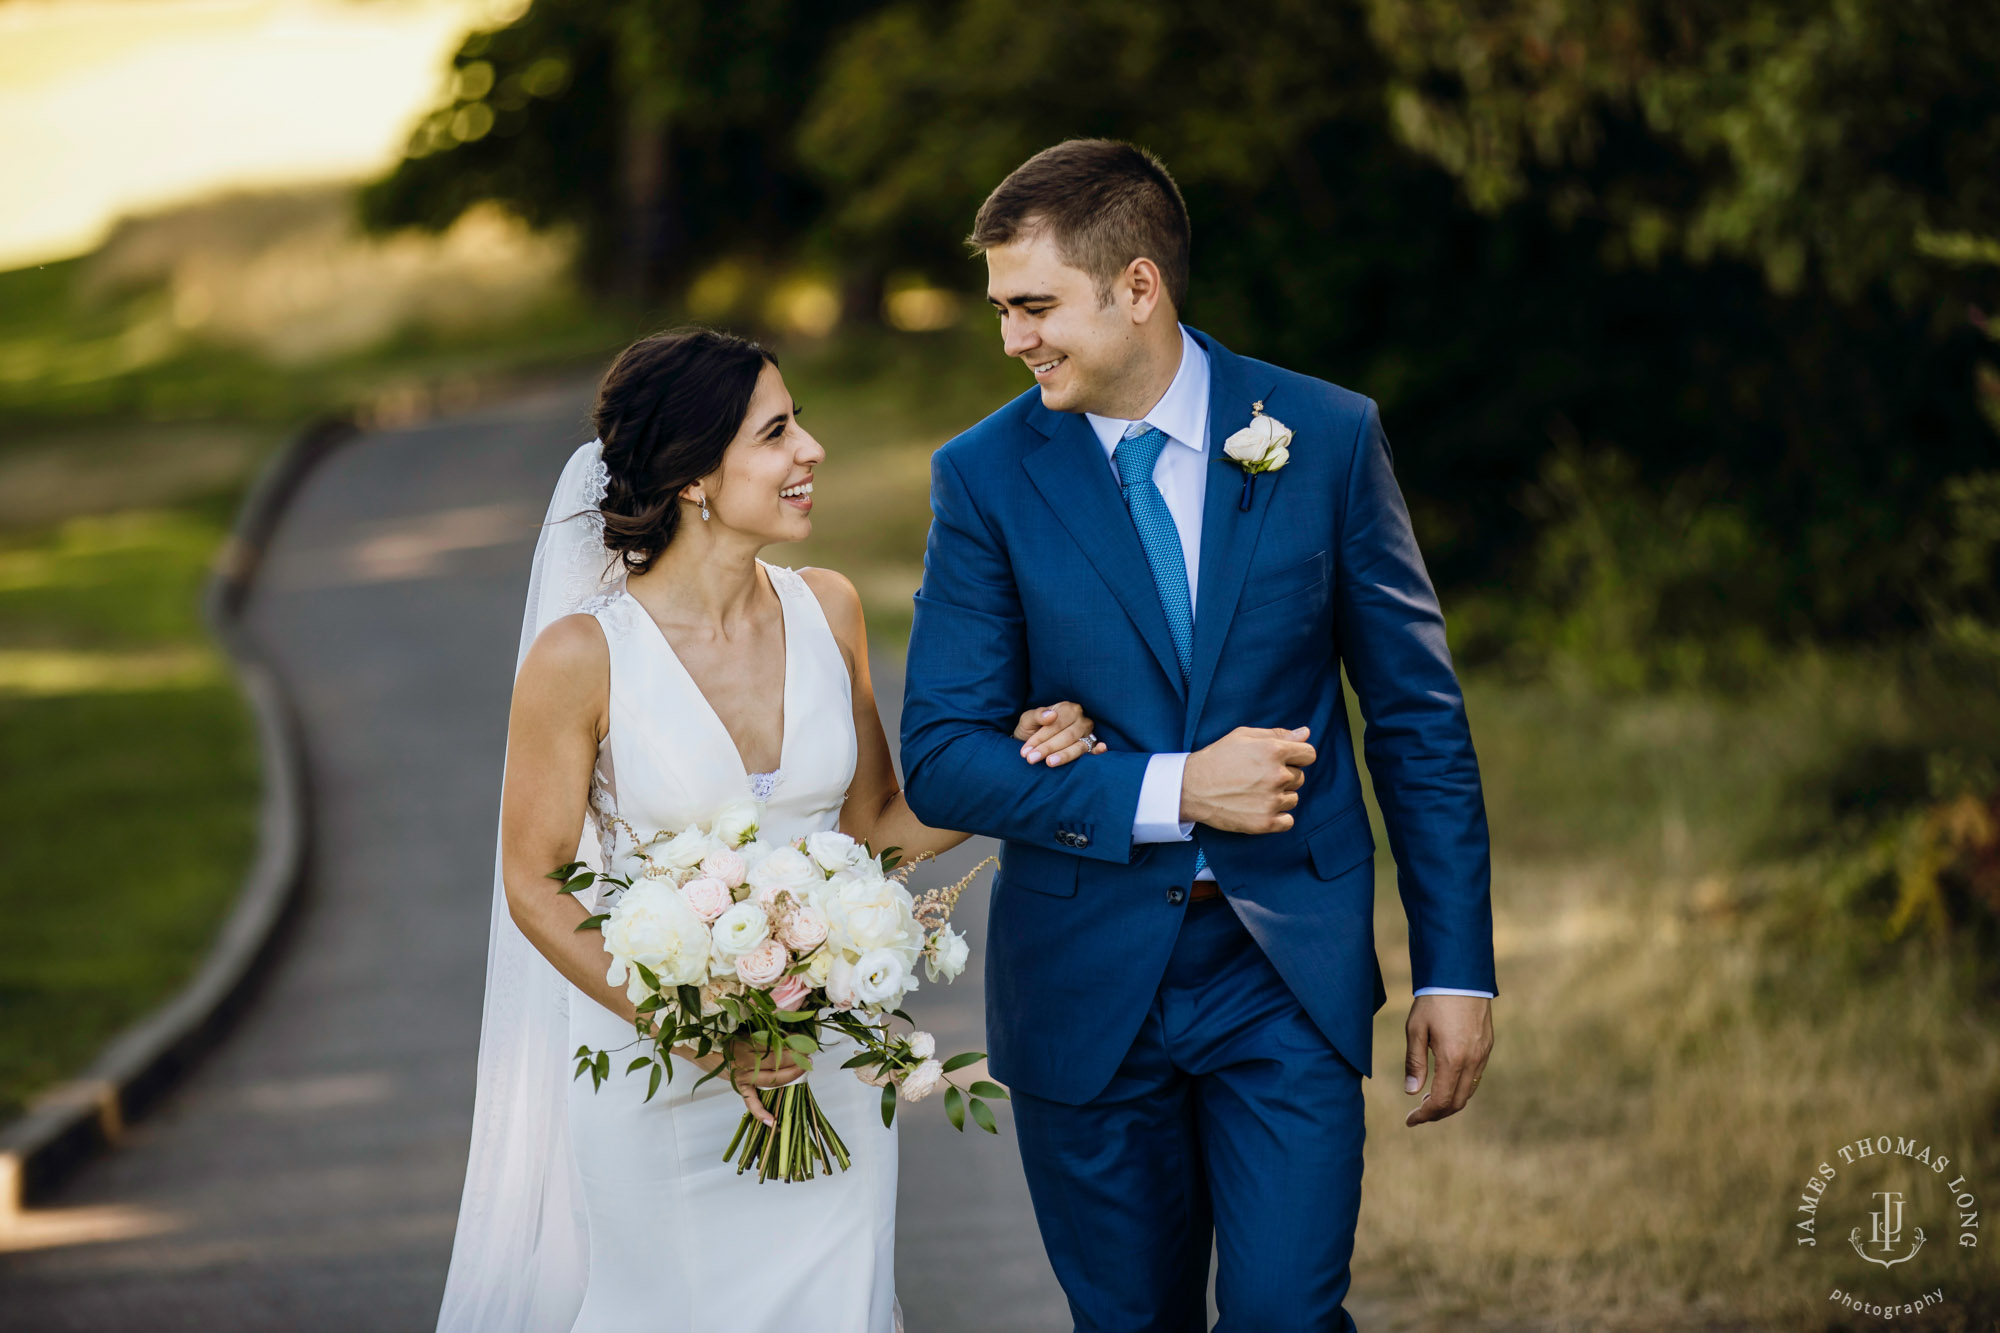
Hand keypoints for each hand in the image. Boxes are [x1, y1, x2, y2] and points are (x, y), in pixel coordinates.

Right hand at [681, 1036, 807, 1126]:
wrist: (699, 1044)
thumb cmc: (726, 1033)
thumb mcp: (746, 1025)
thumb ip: (766, 1028)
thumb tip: (789, 1031)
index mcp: (749, 1041)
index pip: (777, 1045)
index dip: (794, 1046)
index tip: (807, 1044)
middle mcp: (746, 1060)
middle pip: (778, 1062)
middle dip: (797, 1061)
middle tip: (810, 1058)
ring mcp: (742, 1075)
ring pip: (771, 1080)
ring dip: (790, 1078)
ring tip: (803, 1073)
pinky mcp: (738, 1086)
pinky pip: (750, 1102)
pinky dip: (761, 1113)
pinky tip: (773, 1122)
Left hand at [1014, 701, 1106, 766]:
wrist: (1032, 741)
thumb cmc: (1032, 728)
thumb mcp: (1028, 719)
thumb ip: (1037, 715)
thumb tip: (1051, 715)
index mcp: (1067, 708)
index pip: (1056, 724)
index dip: (1040, 738)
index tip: (1026, 751)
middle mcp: (1080, 719)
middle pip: (1067, 735)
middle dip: (1048, 748)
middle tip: (1032, 759)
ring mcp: (1087, 733)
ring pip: (1078, 745)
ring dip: (1064, 755)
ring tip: (1049, 762)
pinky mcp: (1091, 746)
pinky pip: (1094, 748)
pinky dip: (1099, 750)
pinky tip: (1101, 748)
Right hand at [1179, 726, 1314, 831]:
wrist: (1192, 788)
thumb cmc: (1217, 758)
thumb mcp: (1243, 736)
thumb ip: (1277, 734)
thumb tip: (1306, 733)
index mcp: (1273, 751)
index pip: (1309, 754)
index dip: (1297, 756)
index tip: (1284, 760)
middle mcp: (1276, 776)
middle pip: (1300, 777)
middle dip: (1285, 775)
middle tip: (1259, 776)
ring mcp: (1272, 801)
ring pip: (1293, 798)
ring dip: (1280, 795)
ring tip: (1255, 792)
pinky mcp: (1265, 822)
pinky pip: (1288, 820)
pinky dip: (1278, 816)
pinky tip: (1261, 808)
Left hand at [1403, 994, 1492, 1126]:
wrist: (1461, 975)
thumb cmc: (1433, 999)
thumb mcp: (1416, 1029)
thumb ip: (1414, 1062)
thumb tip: (1411, 1092)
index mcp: (1453, 1058)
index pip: (1440, 1100)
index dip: (1424, 1115)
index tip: (1410, 1120)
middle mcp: (1472, 1060)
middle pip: (1457, 1102)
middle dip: (1437, 1113)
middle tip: (1418, 1113)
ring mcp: (1483, 1054)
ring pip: (1468, 1091)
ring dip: (1449, 1101)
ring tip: (1428, 1098)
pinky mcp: (1487, 1046)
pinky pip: (1475, 1077)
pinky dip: (1460, 1087)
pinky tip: (1445, 1080)